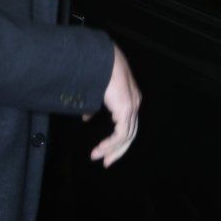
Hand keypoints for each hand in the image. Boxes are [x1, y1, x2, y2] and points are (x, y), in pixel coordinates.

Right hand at [87, 44, 140, 167]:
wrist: (100, 59)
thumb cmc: (96, 71)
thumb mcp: (96, 92)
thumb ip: (94, 107)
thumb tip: (86, 118)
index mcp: (129, 98)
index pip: (127, 123)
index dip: (118, 139)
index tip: (104, 151)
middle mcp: (134, 103)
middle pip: (130, 133)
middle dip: (118, 149)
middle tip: (106, 162)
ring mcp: (132, 106)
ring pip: (127, 136)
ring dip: (112, 149)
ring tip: (97, 156)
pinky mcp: (126, 109)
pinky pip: (121, 134)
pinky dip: (111, 144)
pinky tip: (99, 149)